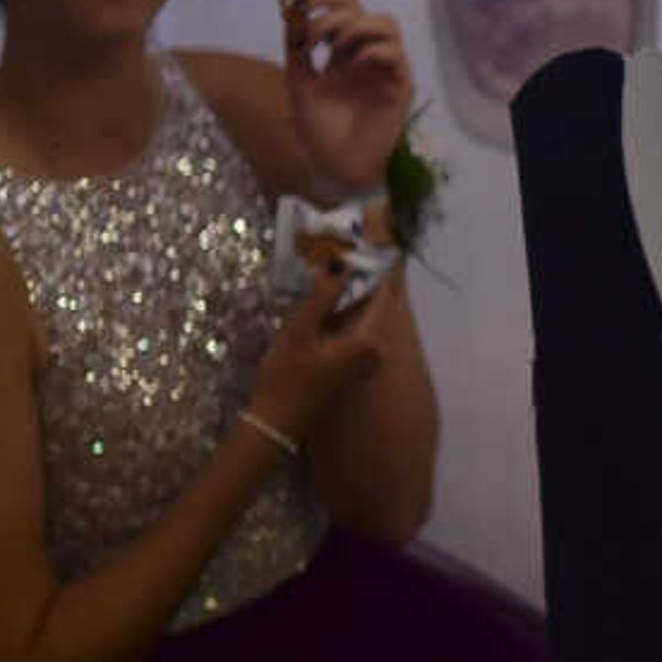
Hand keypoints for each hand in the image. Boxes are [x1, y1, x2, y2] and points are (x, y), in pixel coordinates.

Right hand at [246, 256, 393, 441]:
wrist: (278, 422)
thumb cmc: (286, 377)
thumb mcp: (299, 331)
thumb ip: (322, 296)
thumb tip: (339, 264)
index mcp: (369, 340)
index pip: (384, 292)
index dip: (376, 264)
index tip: (365, 238)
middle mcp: (378, 349)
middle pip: (379, 301)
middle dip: (366, 273)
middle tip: (348, 245)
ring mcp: (369, 358)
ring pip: (369, 313)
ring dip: (356, 289)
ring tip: (337, 261)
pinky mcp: (357, 363)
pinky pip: (361, 326)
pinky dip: (350, 307)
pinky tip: (330, 292)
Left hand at [279, 0, 413, 194]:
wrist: (333, 166)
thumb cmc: (318, 129)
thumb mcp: (298, 82)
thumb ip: (296, 48)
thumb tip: (292, 12)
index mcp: (345, 49)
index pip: (346, 4)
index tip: (301, 6)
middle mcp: (367, 54)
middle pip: (365, 8)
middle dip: (336, 13)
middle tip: (314, 38)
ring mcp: (386, 69)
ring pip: (387, 24)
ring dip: (356, 28)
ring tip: (333, 51)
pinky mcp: (400, 87)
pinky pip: (395, 55)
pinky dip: (371, 51)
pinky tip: (351, 67)